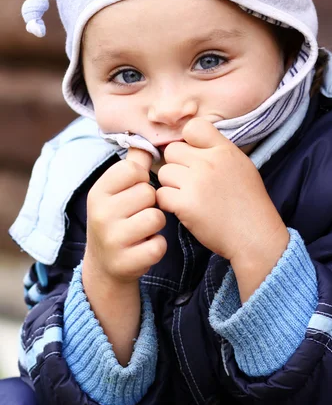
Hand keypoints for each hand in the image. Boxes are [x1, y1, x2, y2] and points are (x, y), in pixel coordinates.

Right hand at [84, 147, 166, 285]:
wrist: (104, 266)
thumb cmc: (115, 220)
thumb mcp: (115, 193)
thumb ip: (132, 167)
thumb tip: (145, 139)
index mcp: (98, 192)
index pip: (133, 170)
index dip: (141, 180)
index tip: (132, 192)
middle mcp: (101, 214)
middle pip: (149, 193)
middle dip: (150, 204)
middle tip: (136, 215)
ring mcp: (112, 239)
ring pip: (157, 218)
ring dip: (155, 225)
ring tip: (142, 230)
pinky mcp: (127, 261)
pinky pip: (159, 245)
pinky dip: (157, 246)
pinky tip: (144, 247)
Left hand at [156, 119, 288, 280]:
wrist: (255, 236)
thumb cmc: (249, 204)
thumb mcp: (242, 166)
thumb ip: (218, 151)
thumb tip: (191, 143)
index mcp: (225, 150)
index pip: (193, 127)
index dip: (188, 142)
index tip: (194, 157)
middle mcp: (209, 162)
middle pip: (172, 151)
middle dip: (177, 166)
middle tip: (189, 182)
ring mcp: (196, 183)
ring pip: (164, 173)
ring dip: (171, 186)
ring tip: (188, 197)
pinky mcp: (186, 204)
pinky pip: (162, 195)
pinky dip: (169, 204)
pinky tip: (184, 209)